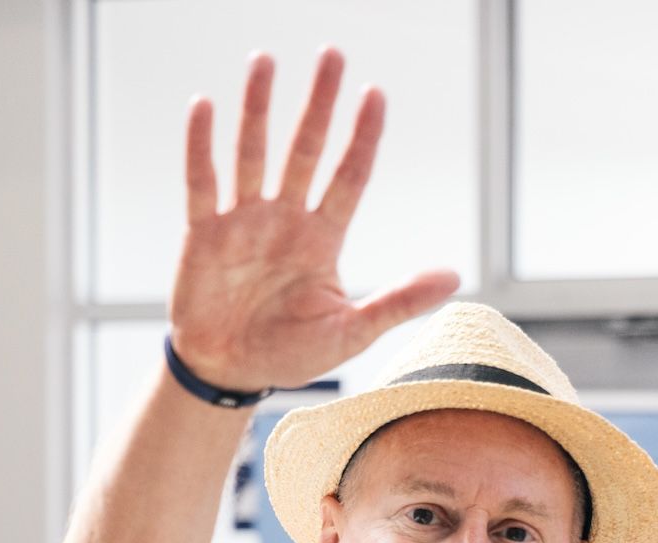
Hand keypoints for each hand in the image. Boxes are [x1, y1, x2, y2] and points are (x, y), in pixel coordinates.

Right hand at [169, 51, 458, 393]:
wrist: (231, 373)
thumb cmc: (291, 354)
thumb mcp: (352, 332)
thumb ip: (398, 302)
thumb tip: (455, 277)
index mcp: (323, 238)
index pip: (349, 176)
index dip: (362, 137)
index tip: (375, 94)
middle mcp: (285, 219)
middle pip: (306, 150)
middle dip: (319, 104)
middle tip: (332, 55)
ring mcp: (243, 222)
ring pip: (253, 153)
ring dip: (258, 108)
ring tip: (266, 60)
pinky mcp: (204, 234)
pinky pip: (203, 182)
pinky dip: (201, 147)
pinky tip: (205, 106)